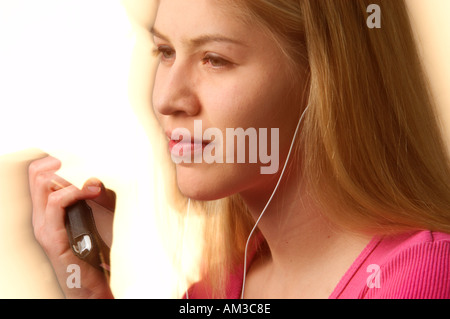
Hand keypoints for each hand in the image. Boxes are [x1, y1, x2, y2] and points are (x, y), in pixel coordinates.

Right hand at [28, 156, 114, 298]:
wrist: (94, 285)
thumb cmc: (97, 251)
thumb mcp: (102, 217)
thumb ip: (100, 197)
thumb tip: (94, 179)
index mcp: (50, 209)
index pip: (41, 174)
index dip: (57, 160)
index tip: (79, 154)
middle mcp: (42, 216)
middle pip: (37, 174)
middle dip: (56, 162)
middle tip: (75, 159)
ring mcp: (44, 226)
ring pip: (42, 184)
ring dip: (68, 176)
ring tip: (91, 180)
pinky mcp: (52, 237)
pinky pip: (55, 204)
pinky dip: (72, 192)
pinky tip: (89, 192)